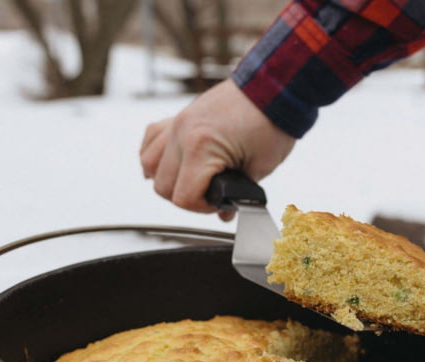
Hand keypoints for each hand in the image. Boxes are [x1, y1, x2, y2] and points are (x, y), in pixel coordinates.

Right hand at [140, 79, 295, 220]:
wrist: (274, 87)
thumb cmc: (271, 123)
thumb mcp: (259, 168)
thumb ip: (237, 193)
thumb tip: (223, 212)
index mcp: (201, 147)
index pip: (183, 196)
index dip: (201, 208)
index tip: (218, 204)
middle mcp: (182, 133)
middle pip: (163, 185)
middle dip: (186, 196)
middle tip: (209, 194)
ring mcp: (178, 123)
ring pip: (150, 164)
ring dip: (167, 179)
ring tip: (190, 181)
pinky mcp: (180, 115)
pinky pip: (151, 140)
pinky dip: (156, 156)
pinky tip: (170, 163)